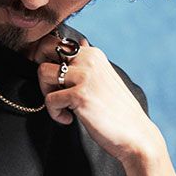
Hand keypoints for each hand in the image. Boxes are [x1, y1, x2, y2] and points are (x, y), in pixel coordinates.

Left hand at [27, 31, 160, 163]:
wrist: (134, 133)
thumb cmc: (116, 110)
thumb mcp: (104, 77)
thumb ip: (89, 61)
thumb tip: (80, 43)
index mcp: (93, 54)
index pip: (55, 42)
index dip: (44, 59)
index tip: (50, 80)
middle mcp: (88, 59)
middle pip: (44, 49)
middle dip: (42, 70)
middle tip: (52, 91)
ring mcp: (84, 76)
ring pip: (43, 72)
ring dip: (46, 93)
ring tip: (62, 108)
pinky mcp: (80, 95)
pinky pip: (49, 99)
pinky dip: (55, 114)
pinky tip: (69, 120)